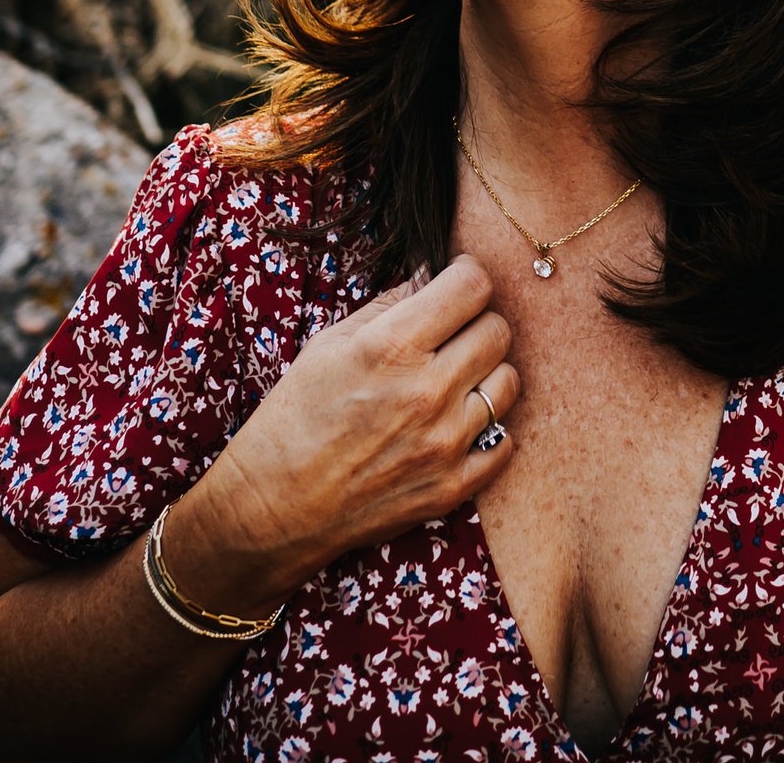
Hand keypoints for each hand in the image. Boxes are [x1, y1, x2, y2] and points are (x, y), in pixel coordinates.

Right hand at [166, 254, 520, 606]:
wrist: (275, 507)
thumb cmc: (293, 419)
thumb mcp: (328, 345)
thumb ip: (388, 306)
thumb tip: (431, 276)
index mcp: (391, 347)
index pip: (472, 286)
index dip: (467, 275)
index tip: (458, 281)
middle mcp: (427, 391)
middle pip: (497, 330)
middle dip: (476, 321)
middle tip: (451, 332)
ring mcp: (445, 443)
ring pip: (508, 381)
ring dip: (485, 373)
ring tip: (453, 380)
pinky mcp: (453, 486)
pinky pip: (504, 440)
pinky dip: (486, 429)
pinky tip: (454, 424)